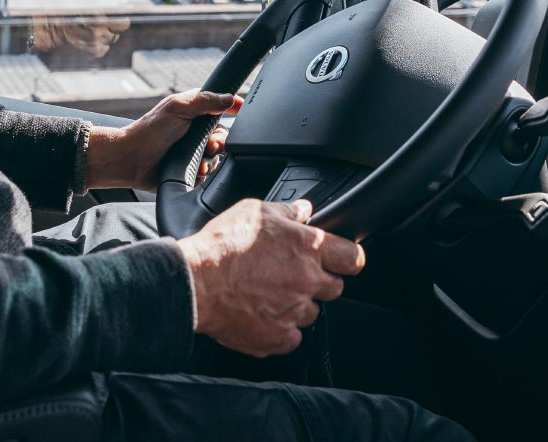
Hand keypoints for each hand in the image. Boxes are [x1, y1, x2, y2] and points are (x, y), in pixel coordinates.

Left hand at [84, 89, 240, 191]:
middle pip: (224, 135)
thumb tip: (230, 98)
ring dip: (210, 159)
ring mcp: (193, 151)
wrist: (132, 161)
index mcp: (194, 111)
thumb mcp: (178, 108)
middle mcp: (195, 131)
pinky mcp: (190, 170)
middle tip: (211, 145)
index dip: (232, 107)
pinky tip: (193, 170)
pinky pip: (208, 173)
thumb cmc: (149, 132)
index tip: (240, 109)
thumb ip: (205, 100)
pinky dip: (202, 172)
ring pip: (218, 156)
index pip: (221, 106)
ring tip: (198, 161)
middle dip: (220, 141)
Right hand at [178, 199, 364, 356]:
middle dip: (319, 281)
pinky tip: (262, 314)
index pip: (353, 258)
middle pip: (335, 288)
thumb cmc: (222, 245)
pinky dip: (281, 329)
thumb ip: (287, 211)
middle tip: (293, 274)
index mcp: (308, 248)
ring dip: (298, 305)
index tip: (341, 259)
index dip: (348, 258)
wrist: (194, 282)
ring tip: (270, 293)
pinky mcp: (277, 338)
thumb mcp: (255, 211)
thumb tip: (305, 210)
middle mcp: (307, 281)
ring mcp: (294, 313)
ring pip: (311, 313)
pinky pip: (292, 337)